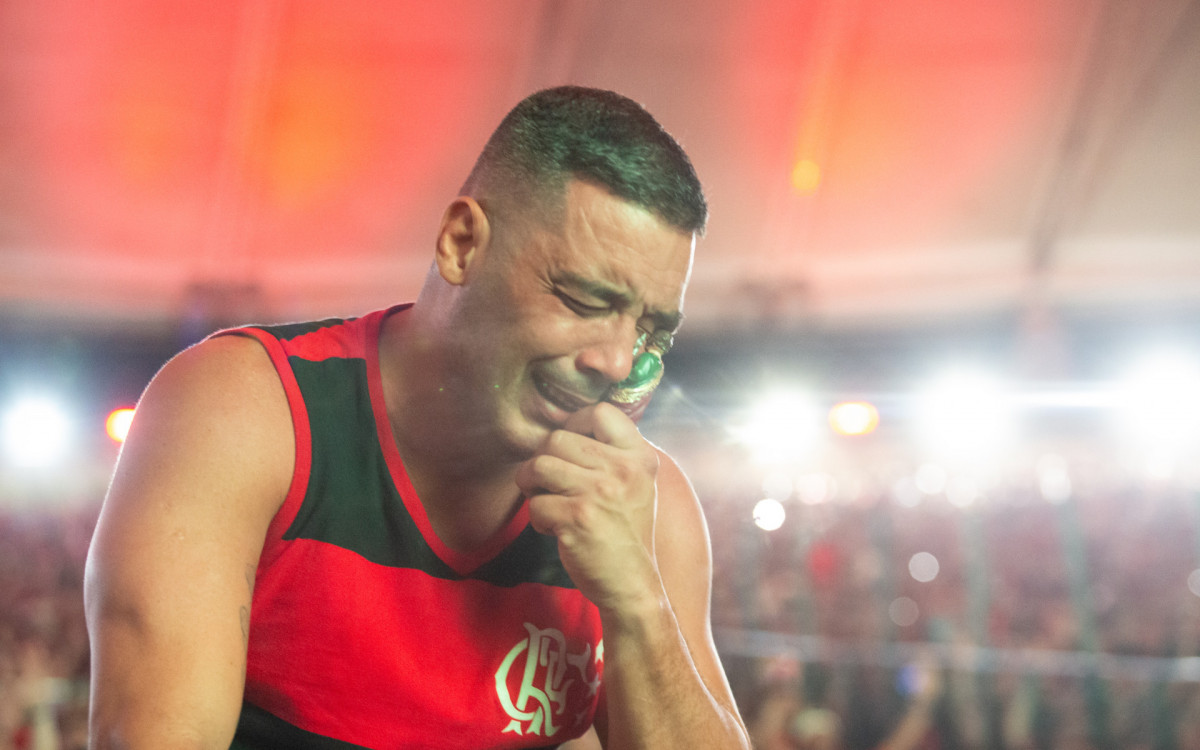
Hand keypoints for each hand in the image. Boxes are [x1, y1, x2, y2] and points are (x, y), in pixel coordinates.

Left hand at [516, 402, 663, 618]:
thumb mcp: (637, 485)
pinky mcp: (577, 518)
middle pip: (558, 438)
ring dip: (533, 486)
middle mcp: (623, 470)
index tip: (569, 447)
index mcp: (640, 458)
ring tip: (547, 502)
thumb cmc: (626, 532)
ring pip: (539, 466)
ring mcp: (600, 493)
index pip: (601, 412)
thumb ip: (612, 454)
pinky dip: (538, 518)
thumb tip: (567, 426)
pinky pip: (535, 504)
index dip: (575, 423)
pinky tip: (555, 529)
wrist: (632, 584)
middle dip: (543, 460)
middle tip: (548, 483)